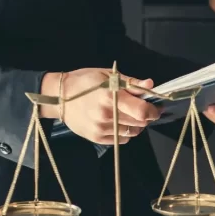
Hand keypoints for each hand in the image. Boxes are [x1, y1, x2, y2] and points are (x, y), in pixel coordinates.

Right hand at [40, 68, 159, 144]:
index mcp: (110, 96)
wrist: (59, 97)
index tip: (156, 106)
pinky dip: (125, 132)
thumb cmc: (85, 82)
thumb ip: (131, 83)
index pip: (142, 111)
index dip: (153, 110)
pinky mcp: (97, 138)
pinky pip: (121, 140)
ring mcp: (101, 128)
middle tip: (144, 108)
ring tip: (129, 114)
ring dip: (136, 124)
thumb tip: (150, 84)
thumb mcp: (108, 75)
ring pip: (133, 132)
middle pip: (140, 123)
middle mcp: (107, 115)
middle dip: (147, 116)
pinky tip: (119, 122)